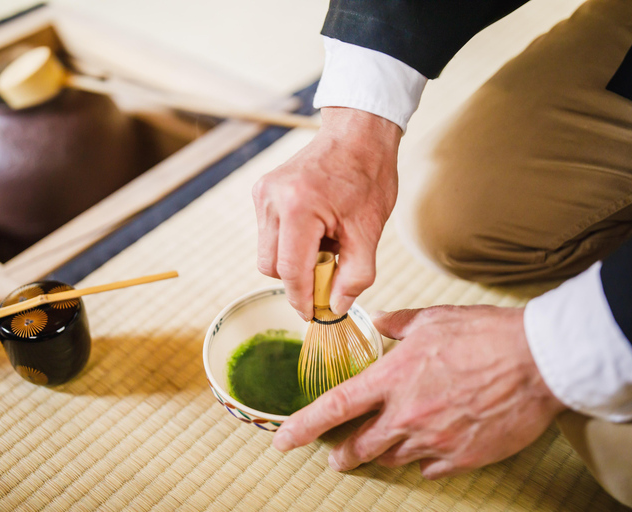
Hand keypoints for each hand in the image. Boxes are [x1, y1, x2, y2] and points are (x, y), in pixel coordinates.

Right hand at [252, 107, 400, 319]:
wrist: (357, 134)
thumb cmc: (367, 177)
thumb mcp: (369, 231)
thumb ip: (355, 275)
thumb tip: (335, 307)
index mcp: (298, 207)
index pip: (291, 271)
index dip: (302, 299)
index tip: (313, 314)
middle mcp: (272, 199)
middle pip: (271, 266)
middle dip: (298, 279)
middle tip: (329, 273)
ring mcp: (263, 194)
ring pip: (267, 252)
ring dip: (293, 260)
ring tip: (325, 244)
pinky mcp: (261, 191)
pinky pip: (269, 234)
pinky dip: (290, 242)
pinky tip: (315, 230)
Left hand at [272, 305, 566, 478]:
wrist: (538, 360)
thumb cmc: (483, 334)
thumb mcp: (431, 319)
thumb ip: (394, 324)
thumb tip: (375, 320)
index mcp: (393, 379)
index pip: (334, 408)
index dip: (302, 428)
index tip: (283, 441)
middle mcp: (407, 415)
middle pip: (360, 447)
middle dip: (343, 455)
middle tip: (337, 457)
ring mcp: (434, 440)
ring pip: (394, 458)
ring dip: (384, 452)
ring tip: (384, 446)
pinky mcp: (462, 456)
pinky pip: (430, 467)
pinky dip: (423, 458)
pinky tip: (427, 446)